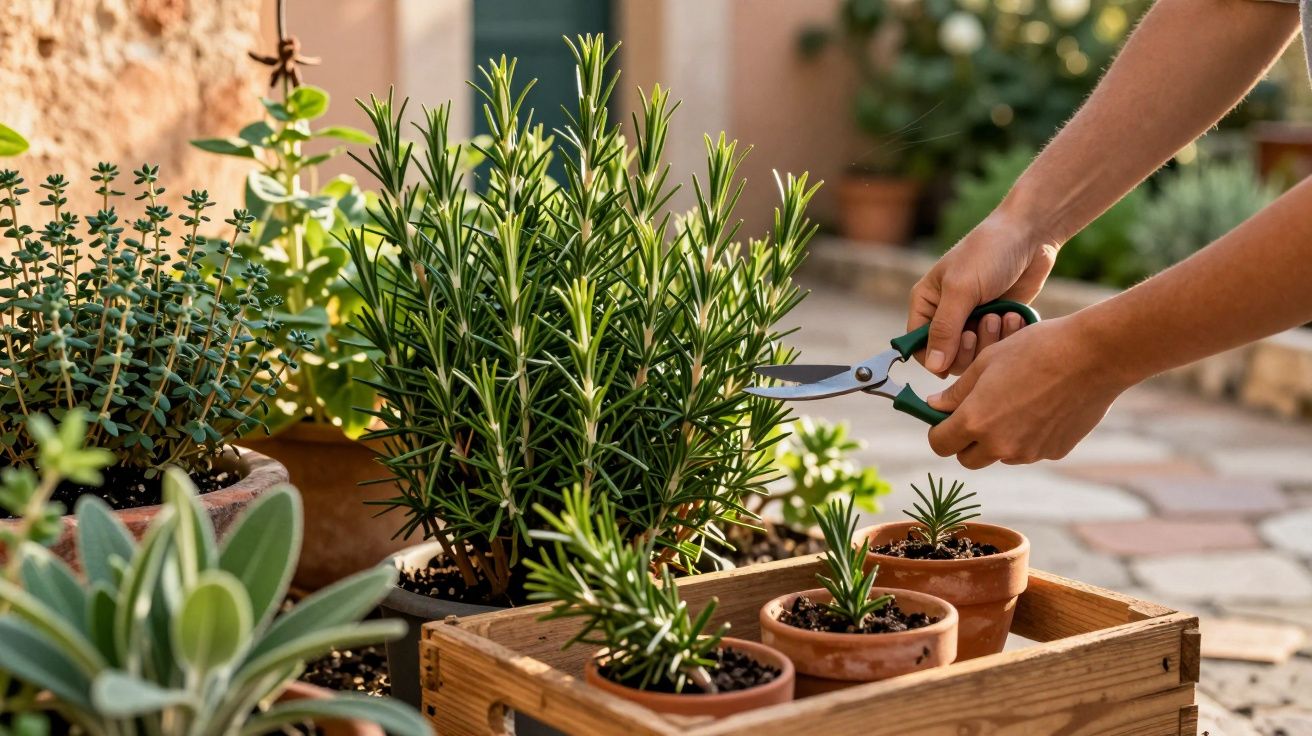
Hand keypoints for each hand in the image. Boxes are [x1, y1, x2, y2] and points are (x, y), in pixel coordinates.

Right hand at [908, 209, 1059, 375]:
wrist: (1029, 235)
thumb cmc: (987, 253)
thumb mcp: (961, 289)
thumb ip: (945, 329)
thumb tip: (933, 367)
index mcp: (927, 304)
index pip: (918, 346)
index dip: (933, 358)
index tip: (953, 356)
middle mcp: (947, 315)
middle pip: (949, 357)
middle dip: (969, 348)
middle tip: (983, 325)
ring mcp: (974, 320)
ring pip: (976, 355)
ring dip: (991, 340)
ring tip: (1001, 316)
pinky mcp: (998, 322)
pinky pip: (999, 346)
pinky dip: (1009, 336)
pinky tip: (1015, 315)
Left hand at [923, 317, 1130, 467]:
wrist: (1094, 355)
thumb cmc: (1035, 349)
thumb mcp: (986, 362)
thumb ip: (956, 392)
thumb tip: (934, 407)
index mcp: (976, 421)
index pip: (940, 445)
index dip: (938, 431)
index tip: (945, 418)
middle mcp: (1000, 445)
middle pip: (968, 458)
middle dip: (965, 441)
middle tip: (977, 412)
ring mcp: (1029, 452)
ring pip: (1000, 455)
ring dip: (998, 439)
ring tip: (1016, 402)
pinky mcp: (1054, 452)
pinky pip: (1030, 450)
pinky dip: (1028, 436)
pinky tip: (1043, 406)